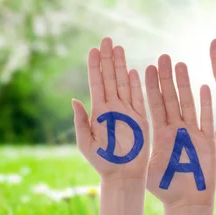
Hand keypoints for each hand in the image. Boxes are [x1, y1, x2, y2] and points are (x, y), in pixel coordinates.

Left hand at [72, 38, 149, 179]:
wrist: (123, 175)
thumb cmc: (102, 162)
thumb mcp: (85, 143)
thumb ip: (80, 121)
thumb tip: (74, 100)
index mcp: (98, 112)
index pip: (96, 83)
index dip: (95, 66)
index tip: (93, 49)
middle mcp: (113, 108)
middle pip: (110, 78)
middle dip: (108, 58)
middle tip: (107, 39)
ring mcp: (127, 112)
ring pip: (124, 83)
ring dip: (121, 65)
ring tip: (118, 48)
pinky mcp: (141, 118)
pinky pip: (139, 98)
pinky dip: (136, 84)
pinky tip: (134, 71)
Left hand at [145, 55, 215, 206]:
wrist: (188, 203)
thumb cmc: (165, 188)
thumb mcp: (144, 167)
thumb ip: (132, 151)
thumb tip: (113, 141)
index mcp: (160, 134)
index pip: (153, 105)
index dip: (150, 86)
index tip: (145, 67)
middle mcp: (176, 130)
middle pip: (170, 99)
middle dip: (167, 78)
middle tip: (163, 57)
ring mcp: (192, 134)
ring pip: (188, 104)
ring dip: (184, 84)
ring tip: (180, 64)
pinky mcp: (206, 142)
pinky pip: (206, 120)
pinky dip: (205, 104)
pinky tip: (204, 86)